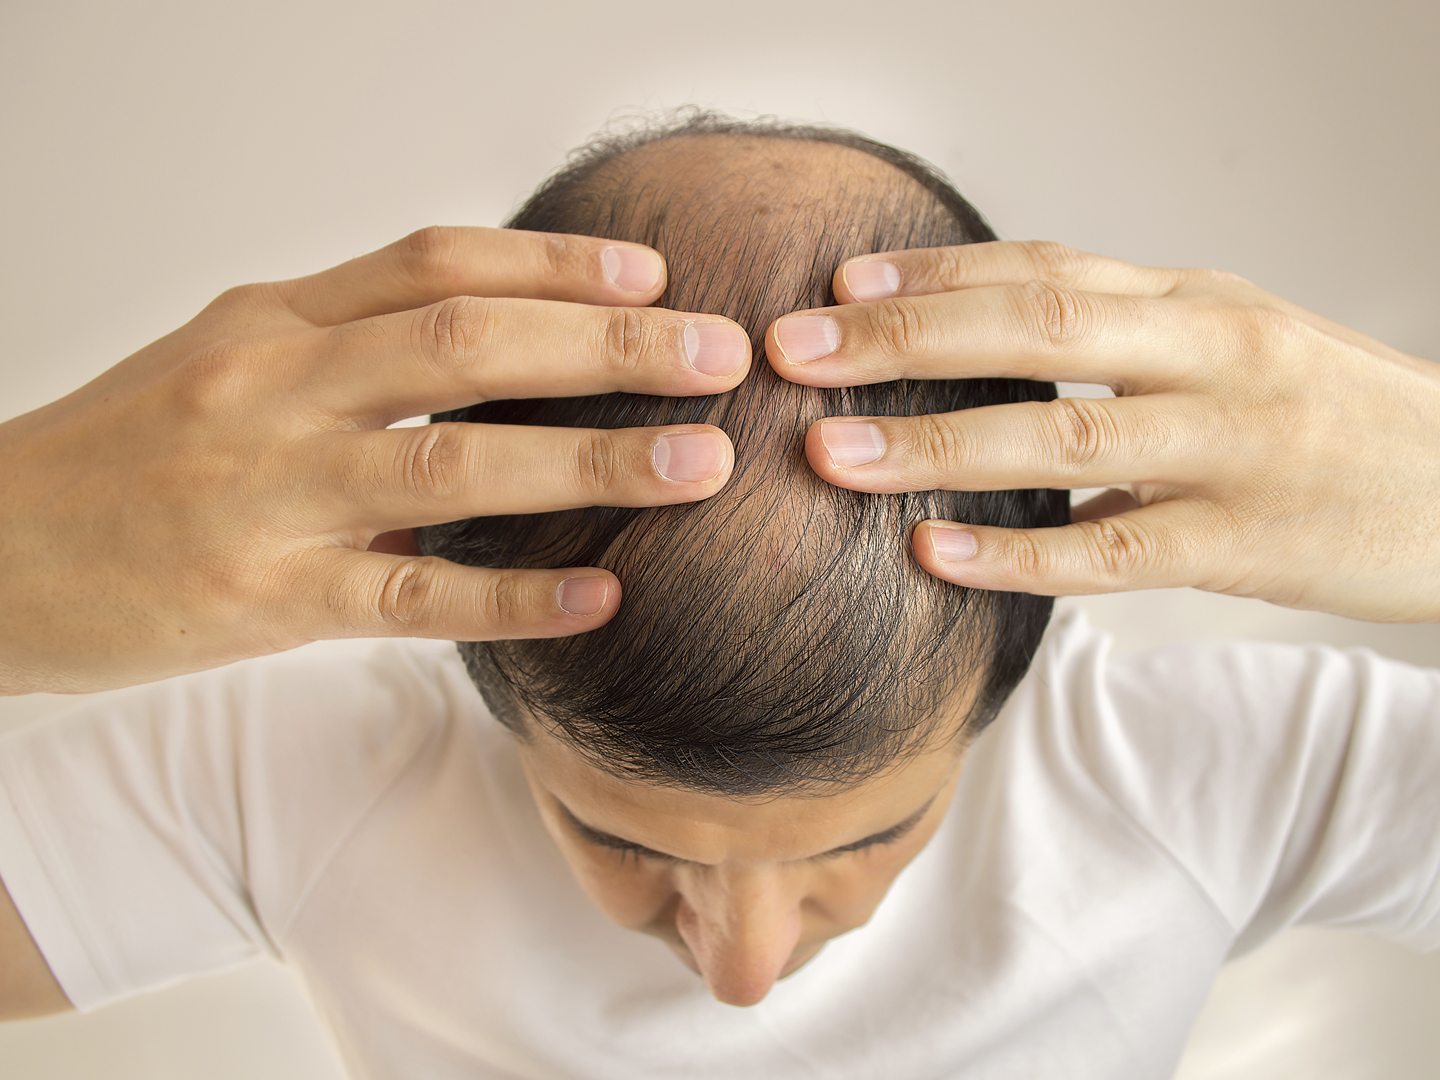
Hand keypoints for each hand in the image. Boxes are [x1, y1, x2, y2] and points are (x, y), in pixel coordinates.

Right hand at [0, 227, 749, 693]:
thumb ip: (351, 350)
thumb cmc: (127, 458)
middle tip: (719, 357)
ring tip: (698, 463)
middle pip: (470, 343)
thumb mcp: (227, 365)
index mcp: (274, 323)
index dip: (554, 264)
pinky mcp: (262, 603)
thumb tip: (500, 354)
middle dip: (609, 347)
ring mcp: (268, 497)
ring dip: (592, 460)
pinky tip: (600, 595)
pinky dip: (514, 596)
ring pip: (455, 463)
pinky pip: (412, 599)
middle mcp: (275, 390)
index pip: (436, 265)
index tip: (651, 279)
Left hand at [766, 240, 1439, 622]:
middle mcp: (1213, 354)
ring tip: (832, 452)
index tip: (839, 284)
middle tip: (798, 352)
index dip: (937, 274)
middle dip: (906, 339)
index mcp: (1199, 300)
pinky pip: (1116, 549)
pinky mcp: (1247, 543)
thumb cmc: (1330, 417)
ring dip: (937, 443)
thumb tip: (987, 338)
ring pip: (1065, 435)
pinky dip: (1020, 552)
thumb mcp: (1233, 344)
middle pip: (1038, 332)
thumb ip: (1123, 337)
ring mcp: (1232, 448)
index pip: (1047, 270)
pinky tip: (935, 554)